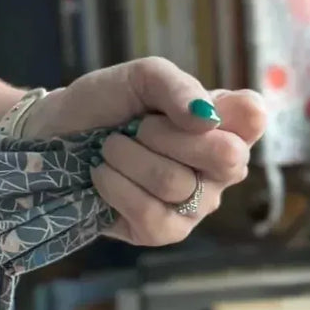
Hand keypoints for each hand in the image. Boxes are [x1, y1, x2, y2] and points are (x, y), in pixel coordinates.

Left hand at [23, 57, 265, 246]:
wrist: (57, 133)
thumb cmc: (105, 102)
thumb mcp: (138, 77)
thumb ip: (175, 86)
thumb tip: (206, 118)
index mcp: (219, 122)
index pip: (253, 117)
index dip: (230, 112)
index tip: (192, 109)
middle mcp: (218, 167)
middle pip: (227, 157)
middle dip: (168, 134)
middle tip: (140, 125)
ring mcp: (195, 204)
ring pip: (178, 184)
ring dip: (130, 157)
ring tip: (112, 146)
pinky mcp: (164, 233)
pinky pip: (153, 216)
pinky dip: (117, 186)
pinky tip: (104, 173)